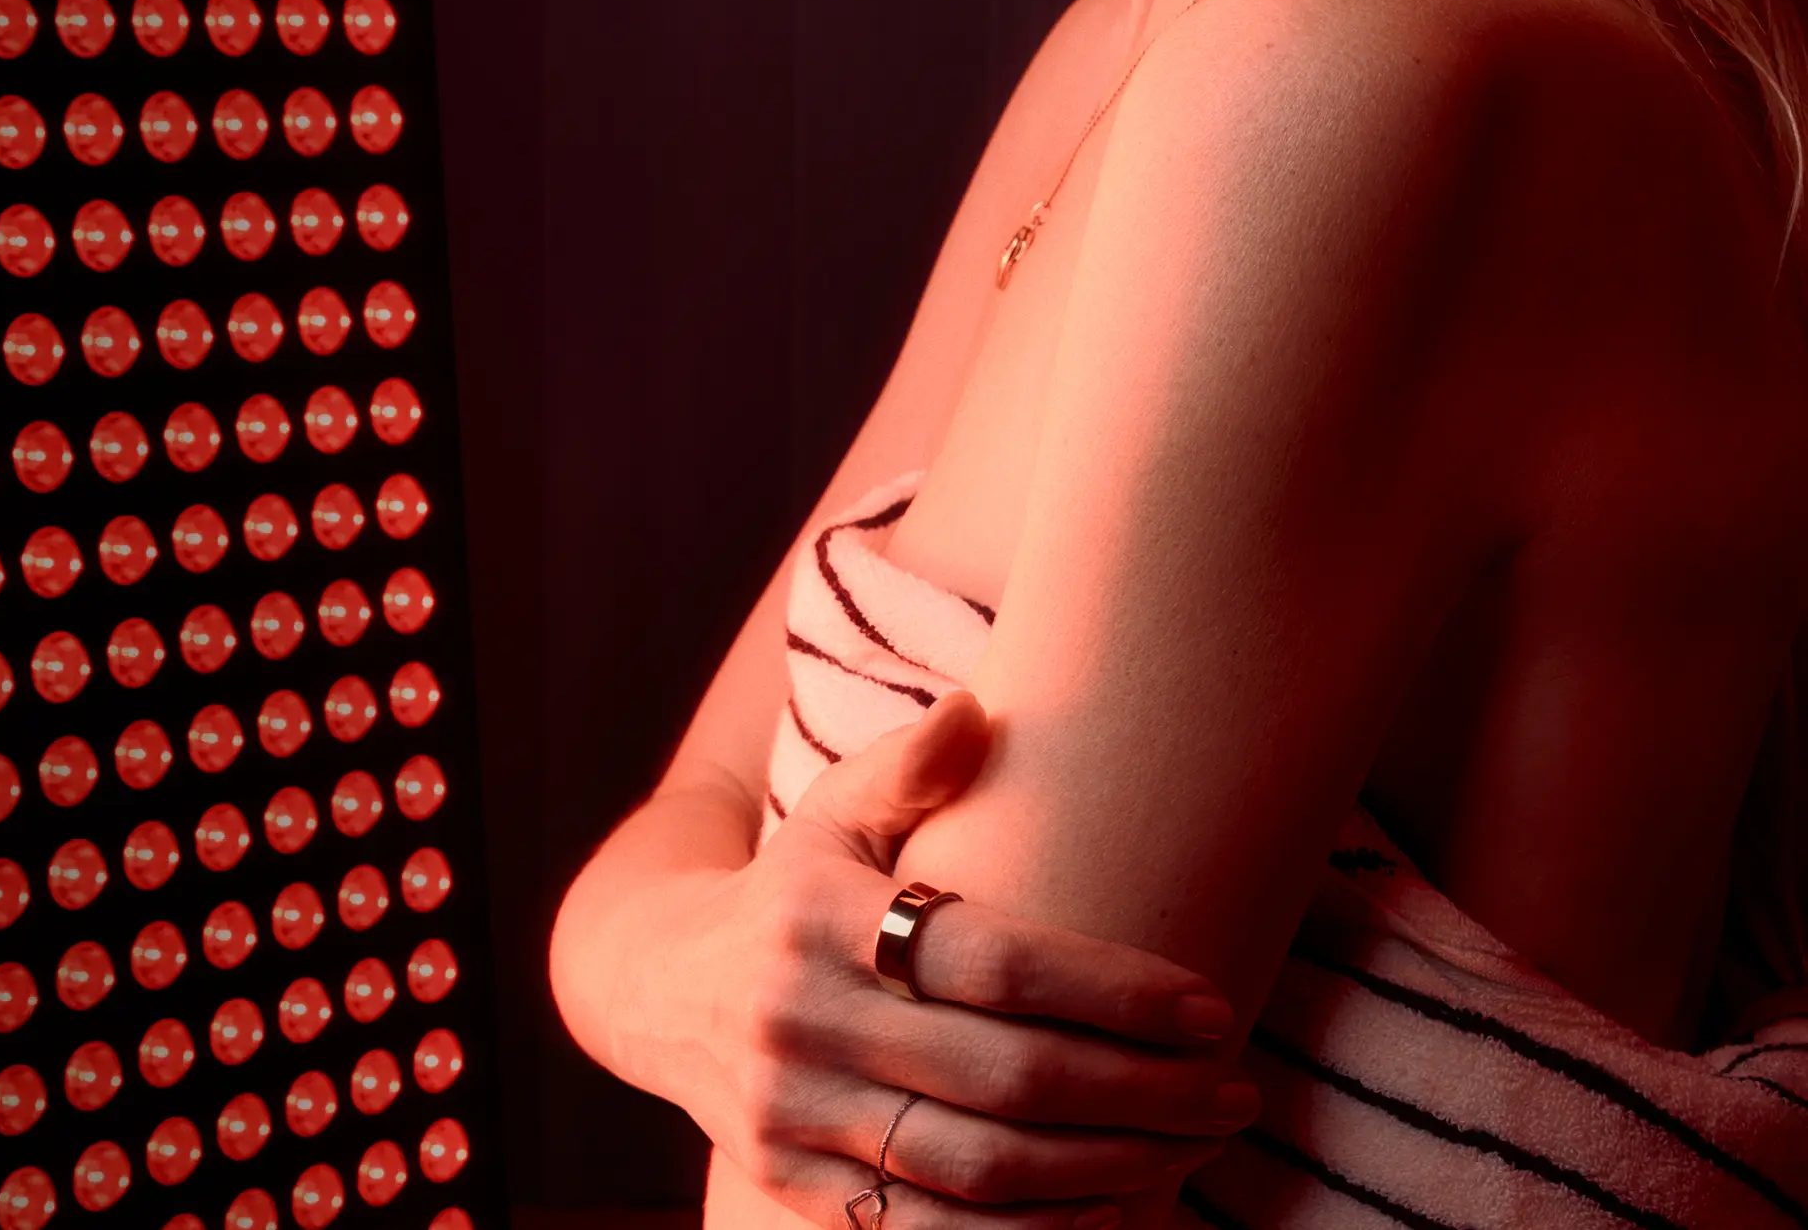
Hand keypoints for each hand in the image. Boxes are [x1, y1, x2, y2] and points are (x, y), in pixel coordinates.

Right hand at [672, 693, 1259, 1226]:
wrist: (660, 987)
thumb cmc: (793, 884)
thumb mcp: (835, 809)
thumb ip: (909, 766)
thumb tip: (976, 713)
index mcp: (822, 916)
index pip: (994, 963)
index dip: (1112, 989)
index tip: (1210, 1005)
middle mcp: (806, 1023)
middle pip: (1005, 1076)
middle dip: (1140, 1091)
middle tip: (1235, 1088)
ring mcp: (797, 1117)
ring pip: (980, 1170)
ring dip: (1108, 1167)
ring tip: (1195, 1146)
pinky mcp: (795, 1187)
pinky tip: (1113, 1205)